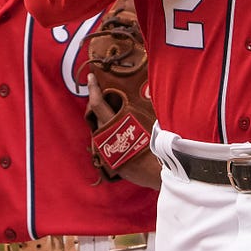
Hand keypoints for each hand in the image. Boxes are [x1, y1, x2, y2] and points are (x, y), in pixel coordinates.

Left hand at [87, 73, 160, 189]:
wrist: (159, 173)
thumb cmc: (159, 145)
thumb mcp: (154, 120)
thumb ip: (147, 105)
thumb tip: (150, 90)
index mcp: (116, 123)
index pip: (97, 103)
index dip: (93, 89)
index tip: (90, 76)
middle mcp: (107, 136)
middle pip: (95, 115)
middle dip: (97, 104)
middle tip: (104, 92)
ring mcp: (106, 150)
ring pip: (100, 130)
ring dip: (104, 121)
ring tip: (115, 113)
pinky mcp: (109, 162)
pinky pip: (105, 143)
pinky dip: (110, 135)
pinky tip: (120, 133)